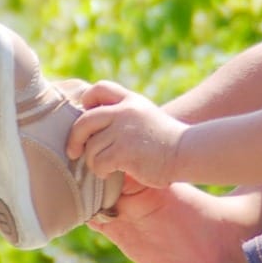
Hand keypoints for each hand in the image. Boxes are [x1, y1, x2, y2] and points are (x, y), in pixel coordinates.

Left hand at [66, 82, 185, 188]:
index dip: (87, 102)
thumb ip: (123, 116)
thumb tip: (91, 127)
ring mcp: (124, 131)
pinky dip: (100, 171)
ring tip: (104, 167)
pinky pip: (98, 163)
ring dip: (93, 161)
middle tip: (74, 152)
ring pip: (90, 147)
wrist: (187, 152)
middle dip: (74, 138)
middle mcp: (125, 112)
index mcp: (130, 101)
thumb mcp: (145, 116)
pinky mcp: (124, 151)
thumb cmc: (166, 140)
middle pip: (84, 121)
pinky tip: (109, 173)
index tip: (85, 117)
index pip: (99, 89)